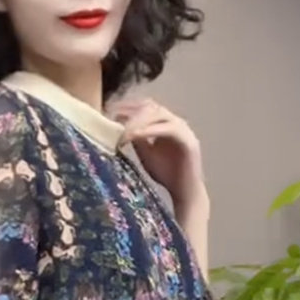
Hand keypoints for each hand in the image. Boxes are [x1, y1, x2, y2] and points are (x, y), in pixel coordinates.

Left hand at [111, 98, 206, 213]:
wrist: (184, 193)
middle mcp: (176, 123)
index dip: (128, 106)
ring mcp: (184, 130)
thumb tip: (119, 125)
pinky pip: (169, 129)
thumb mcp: (145, 153)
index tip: (110, 110)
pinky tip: (136, 135)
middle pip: (152, 107)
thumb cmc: (166, 174)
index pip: (146, 107)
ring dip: (139, 120)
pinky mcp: (189, 141)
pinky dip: (151, 130)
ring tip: (124, 130)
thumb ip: (137, 138)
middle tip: (113, 116)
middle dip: (131, 110)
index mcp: (166, 124)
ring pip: (159, 115)